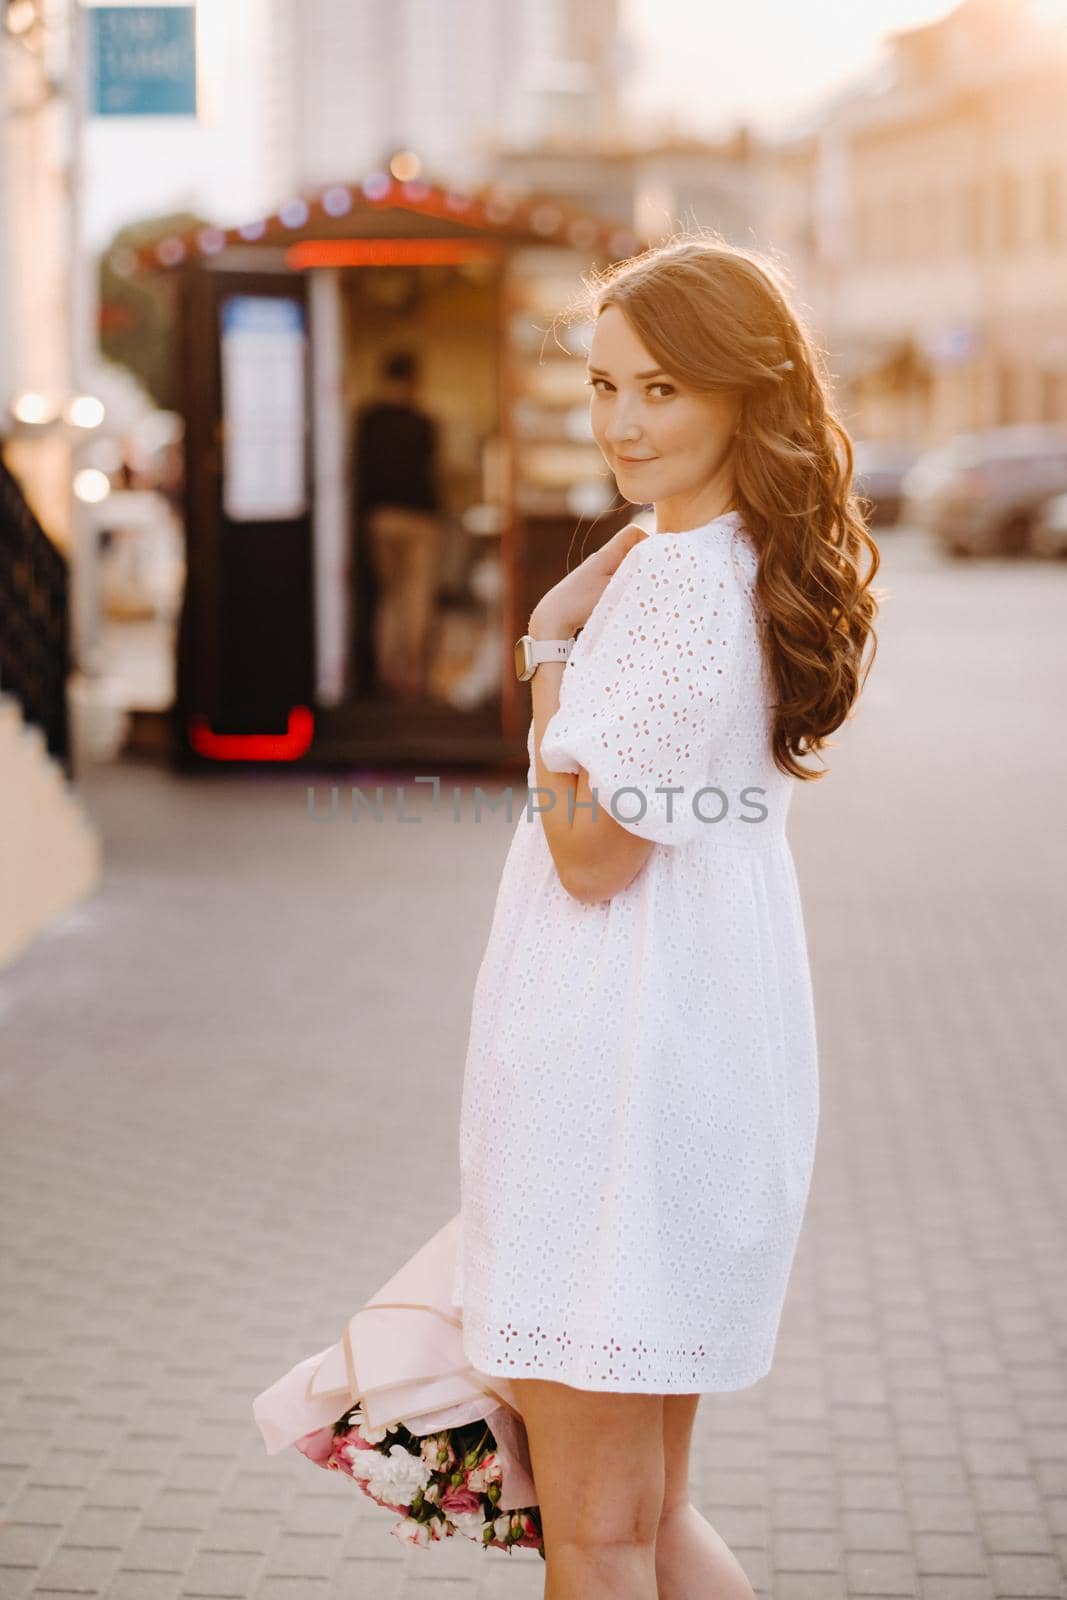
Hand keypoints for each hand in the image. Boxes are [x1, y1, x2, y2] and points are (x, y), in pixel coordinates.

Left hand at [529, 522, 648, 635]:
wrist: (552, 619)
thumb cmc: (580, 602)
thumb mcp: (613, 589)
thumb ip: (635, 578)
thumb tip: (657, 573)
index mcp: (607, 554)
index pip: (633, 532)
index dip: (648, 541)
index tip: (656, 561)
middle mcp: (603, 560)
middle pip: (632, 551)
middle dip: (645, 563)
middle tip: (654, 580)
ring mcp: (599, 575)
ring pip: (627, 569)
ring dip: (636, 578)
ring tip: (641, 594)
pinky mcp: (596, 590)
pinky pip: (618, 582)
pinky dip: (626, 589)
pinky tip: (628, 604)